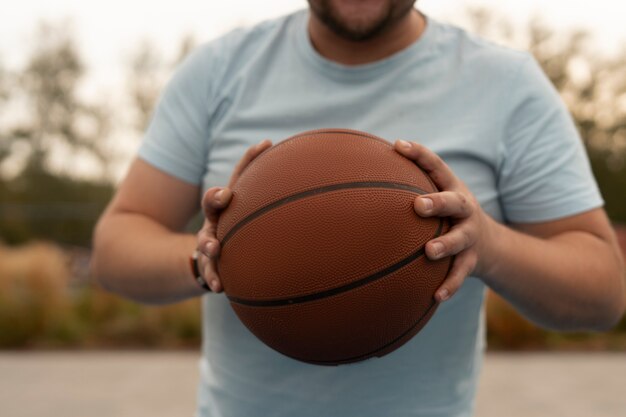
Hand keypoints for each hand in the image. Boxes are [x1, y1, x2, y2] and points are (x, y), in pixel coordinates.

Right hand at [196, 140, 271, 291]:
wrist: (215, 261)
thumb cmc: (247, 235)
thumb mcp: (258, 218)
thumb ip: (283, 207)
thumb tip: (330, 194)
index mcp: (234, 203)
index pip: (240, 175)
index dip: (251, 159)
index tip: (266, 144)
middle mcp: (218, 218)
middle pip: (212, 203)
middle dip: (216, 198)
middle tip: (225, 196)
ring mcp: (210, 239)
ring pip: (205, 239)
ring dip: (209, 243)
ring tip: (215, 248)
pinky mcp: (207, 262)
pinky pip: (207, 270)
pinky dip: (212, 277)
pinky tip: (219, 286)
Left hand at [394, 140, 494, 301]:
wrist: (491, 245)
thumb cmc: (447, 216)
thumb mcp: (437, 195)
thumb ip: (408, 185)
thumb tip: (360, 174)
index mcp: (452, 188)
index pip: (437, 166)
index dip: (419, 155)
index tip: (398, 145)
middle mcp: (464, 209)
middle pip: (454, 202)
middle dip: (438, 202)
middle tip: (418, 205)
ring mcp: (470, 235)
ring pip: (460, 240)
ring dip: (446, 244)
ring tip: (429, 251)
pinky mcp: (471, 260)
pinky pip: (460, 274)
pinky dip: (450, 285)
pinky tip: (435, 296)